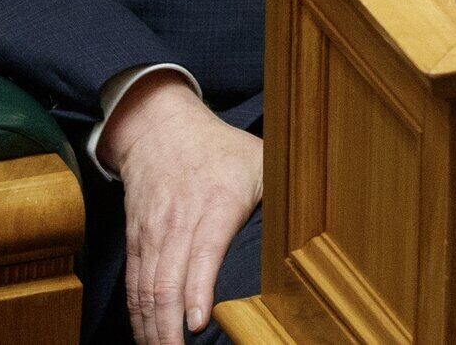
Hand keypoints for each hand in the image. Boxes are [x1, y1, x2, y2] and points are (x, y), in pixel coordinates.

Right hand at [104, 73, 262, 344]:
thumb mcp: (263, 159)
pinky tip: (148, 335)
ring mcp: (154, 232)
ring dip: (152, 328)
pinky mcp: (136, 240)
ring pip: (146, 288)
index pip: (203, 252)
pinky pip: (134, 283)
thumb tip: (322, 220)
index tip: (199, 323)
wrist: (161, 130)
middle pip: (167, 281)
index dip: (198, 291)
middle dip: (170, 327)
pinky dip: (137, 315)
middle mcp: (180, 219)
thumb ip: (287, 190)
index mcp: (218, 200)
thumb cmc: (221, 150)